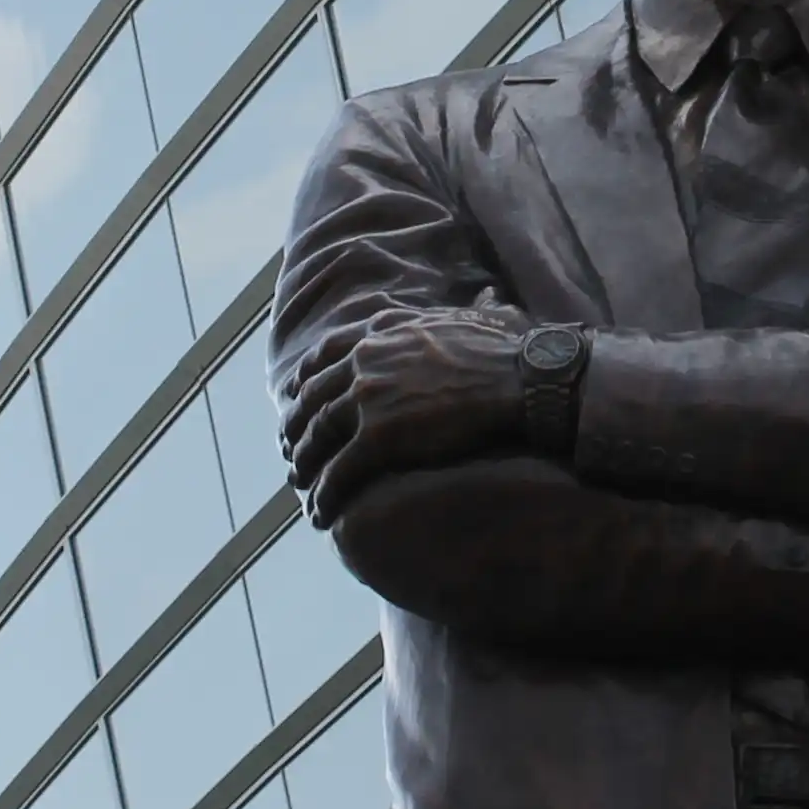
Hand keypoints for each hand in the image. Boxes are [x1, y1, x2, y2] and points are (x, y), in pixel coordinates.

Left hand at [284, 305, 528, 526]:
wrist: (519, 380)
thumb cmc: (508, 351)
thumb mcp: (478, 316)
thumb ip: (469, 308)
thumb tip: (489, 294)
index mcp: (382, 331)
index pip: (326, 353)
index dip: (306, 377)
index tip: (296, 394)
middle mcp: (364, 360)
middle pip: (312, 398)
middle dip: (296, 425)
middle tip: (289, 448)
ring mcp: (366, 399)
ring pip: (316, 436)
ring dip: (302, 463)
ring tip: (299, 484)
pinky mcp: (377, 439)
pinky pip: (337, 472)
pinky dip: (323, 495)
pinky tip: (319, 514)